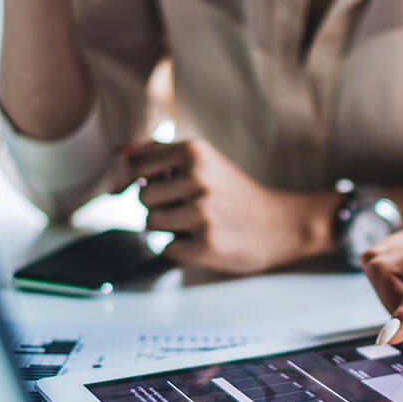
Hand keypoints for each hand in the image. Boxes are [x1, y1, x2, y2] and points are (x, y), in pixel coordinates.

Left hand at [124, 139, 334, 274]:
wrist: (284, 224)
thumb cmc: (239, 195)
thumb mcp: (207, 162)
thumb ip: (163, 155)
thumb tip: (118, 152)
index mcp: (196, 153)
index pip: (134, 164)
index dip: (126, 179)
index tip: (126, 189)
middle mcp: (198, 178)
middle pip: (142, 197)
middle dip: (157, 206)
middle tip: (184, 209)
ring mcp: (202, 212)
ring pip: (151, 223)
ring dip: (167, 228)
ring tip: (195, 225)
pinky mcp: (205, 244)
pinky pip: (166, 248)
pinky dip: (179, 249)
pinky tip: (203, 241)